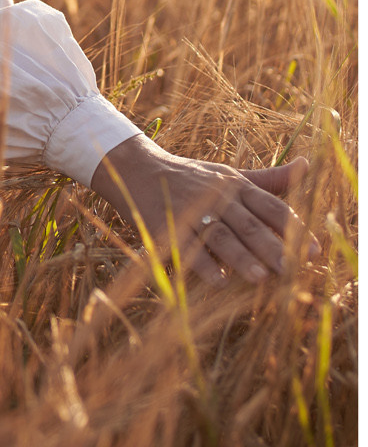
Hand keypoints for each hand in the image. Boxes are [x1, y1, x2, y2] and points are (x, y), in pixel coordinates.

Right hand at [90, 134, 317, 285]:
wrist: (134, 169)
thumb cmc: (189, 177)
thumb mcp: (228, 174)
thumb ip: (269, 178)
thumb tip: (305, 165)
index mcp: (235, 185)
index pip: (270, 205)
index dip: (292, 228)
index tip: (313, 250)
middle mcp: (216, 197)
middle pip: (247, 224)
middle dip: (270, 246)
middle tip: (291, 268)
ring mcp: (190, 211)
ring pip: (219, 236)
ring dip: (240, 257)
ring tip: (259, 277)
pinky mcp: (165, 225)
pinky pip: (186, 247)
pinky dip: (202, 264)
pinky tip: (218, 281)